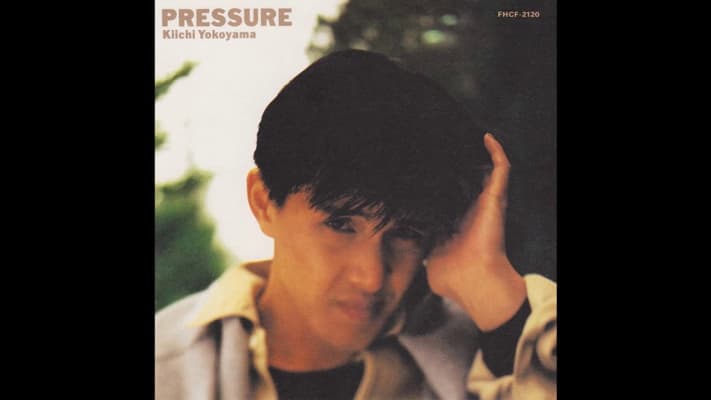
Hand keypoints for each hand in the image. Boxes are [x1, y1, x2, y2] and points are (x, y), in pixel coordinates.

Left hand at [425, 133, 526, 331]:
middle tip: (439, 145)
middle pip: (467, 180)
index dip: (439, 183)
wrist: (473, 282)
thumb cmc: (452, 277)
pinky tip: (485, 137)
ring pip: (485, 170)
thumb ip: (420, 247)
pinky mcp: (496, 199)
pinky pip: (501, 170)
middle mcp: (473, 212)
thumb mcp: (428, 257)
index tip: (422, 169)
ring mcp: (486, 204)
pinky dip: (496, 152)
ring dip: (475, 154)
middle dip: (456, 163)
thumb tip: (406, 243)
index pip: (449, 196)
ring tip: (460, 133)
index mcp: (457, 224)